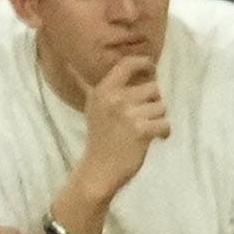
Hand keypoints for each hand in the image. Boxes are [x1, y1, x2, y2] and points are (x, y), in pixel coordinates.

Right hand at [74, 53, 171, 202]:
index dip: (145, 63)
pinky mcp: (141, 131)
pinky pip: (165, 124)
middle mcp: (115, 98)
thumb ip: (86, 85)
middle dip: (153, 102)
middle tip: (144, 116)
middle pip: (153, 88)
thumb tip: (68, 66)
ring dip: (158, 119)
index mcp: (104, 90)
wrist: (99, 169)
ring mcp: (129, 114)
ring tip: (146, 129)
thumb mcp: (91, 107)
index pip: (128, 64)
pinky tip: (156, 138)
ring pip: (161, 107)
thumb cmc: (99, 137)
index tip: (152, 69)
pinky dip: (164, 133)